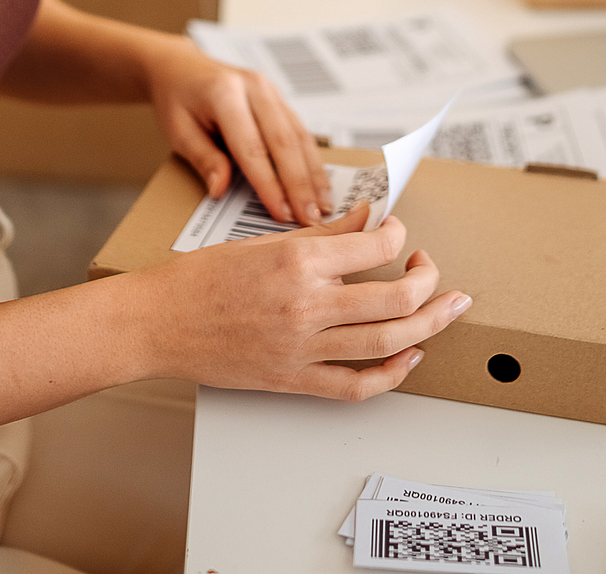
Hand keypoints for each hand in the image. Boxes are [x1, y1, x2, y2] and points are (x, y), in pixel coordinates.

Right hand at [128, 203, 469, 399]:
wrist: (157, 323)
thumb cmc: (201, 279)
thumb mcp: (265, 242)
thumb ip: (323, 234)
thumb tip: (368, 219)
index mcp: (298, 261)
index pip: (375, 246)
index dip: (398, 236)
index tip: (398, 234)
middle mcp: (306, 305)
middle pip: (395, 297)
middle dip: (428, 281)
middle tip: (432, 270)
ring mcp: (301, 347)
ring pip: (387, 341)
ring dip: (429, 325)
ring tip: (448, 309)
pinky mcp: (293, 380)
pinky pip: (356, 385)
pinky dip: (392, 374)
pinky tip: (409, 357)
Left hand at [146, 37, 329, 223]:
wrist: (181, 68)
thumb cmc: (177, 100)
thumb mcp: (178, 131)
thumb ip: (203, 159)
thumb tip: (220, 190)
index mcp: (225, 93)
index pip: (252, 146)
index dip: (269, 183)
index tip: (281, 213)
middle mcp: (255, 88)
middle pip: (284, 142)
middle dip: (299, 184)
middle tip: (310, 218)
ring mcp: (271, 91)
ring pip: (300, 137)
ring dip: (313, 176)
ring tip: (322, 208)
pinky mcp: (280, 100)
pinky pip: (301, 133)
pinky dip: (312, 162)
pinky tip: (319, 186)